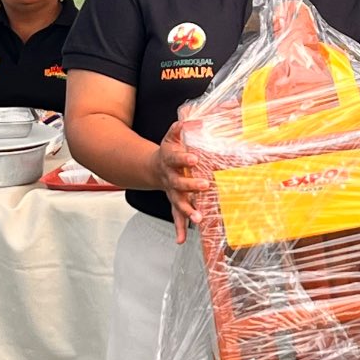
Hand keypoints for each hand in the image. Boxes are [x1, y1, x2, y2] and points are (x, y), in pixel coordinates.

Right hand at [152, 121, 211, 243]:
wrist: (154, 168)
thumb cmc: (169, 152)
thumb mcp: (171, 138)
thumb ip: (178, 129)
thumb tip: (186, 120)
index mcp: (169, 160)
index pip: (176, 158)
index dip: (184, 158)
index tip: (194, 158)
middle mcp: (169, 178)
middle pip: (178, 183)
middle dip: (191, 185)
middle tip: (204, 185)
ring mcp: (171, 192)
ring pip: (178, 203)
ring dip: (187, 211)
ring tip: (197, 218)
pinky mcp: (174, 202)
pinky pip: (176, 216)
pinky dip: (179, 228)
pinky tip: (182, 240)